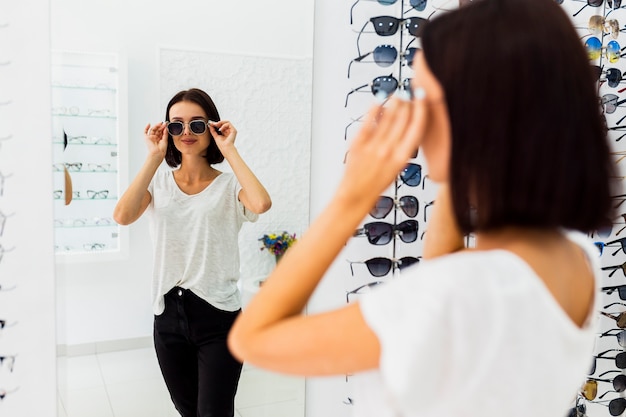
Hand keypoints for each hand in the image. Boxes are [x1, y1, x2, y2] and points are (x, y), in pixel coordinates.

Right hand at [144, 122, 167, 158]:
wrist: (157, 153)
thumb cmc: (161, 150)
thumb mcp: (165, 140)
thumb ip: (165, 134)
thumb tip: (165, 128)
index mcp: (159, 139)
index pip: (161, 132)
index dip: (163, 128)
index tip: (166, 124)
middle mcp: (155, 138)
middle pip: (157, 130)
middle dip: (160, 126)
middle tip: (164, 124)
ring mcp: (151, 138)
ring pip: (152, 130)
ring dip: (156, 126)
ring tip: (160, 123)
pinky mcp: (146, 138)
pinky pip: (145, 132)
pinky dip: (146, 128)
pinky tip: (149, 124)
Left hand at [208, 120, 236, 151]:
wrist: (225, 148)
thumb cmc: (222, 145)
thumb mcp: (215, 136)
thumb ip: (213, 131)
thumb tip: (210, 125)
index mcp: (225, 133)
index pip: (221, 126)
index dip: (216, 124)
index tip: (211, 124)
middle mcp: (229, 131)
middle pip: (224, 123)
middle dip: (218, 122)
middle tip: (213, 124)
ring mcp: (231, 131)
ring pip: (227, 122)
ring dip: (221, 123)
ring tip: (217, 126)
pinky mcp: (234, 130)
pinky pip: (228, 124)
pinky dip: (224, 125)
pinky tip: (221, 129)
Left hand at [339, 91, 427, 211]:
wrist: (355, 195)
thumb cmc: (376, 184)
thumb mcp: (397, 168)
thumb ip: (401, 147)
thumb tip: (405, 125)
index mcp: (402, 157)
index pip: (417, 127)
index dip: (421, 109)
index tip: (422, 97)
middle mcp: (389, 150)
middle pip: (403, 118)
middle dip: (407, 102)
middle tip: (409, 93)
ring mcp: (373, 146)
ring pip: (388, 116)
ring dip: (394, 102)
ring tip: (397, 95)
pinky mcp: (358, 143)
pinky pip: (369, 121)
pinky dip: (375, 108)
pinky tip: (379, 101)